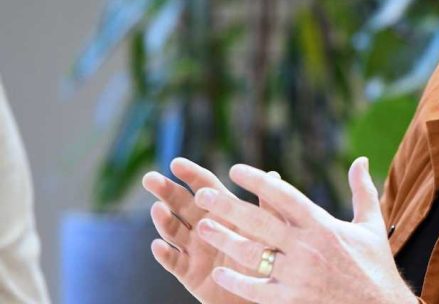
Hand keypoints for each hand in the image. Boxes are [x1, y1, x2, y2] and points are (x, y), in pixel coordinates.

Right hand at [143, 158, 268, 303]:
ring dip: (164, 220)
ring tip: (157, 209)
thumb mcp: (270, 231)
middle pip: (181, 205)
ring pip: (174, 231)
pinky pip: (174, 262)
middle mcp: (205, 226)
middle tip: (150, 179)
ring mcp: (195, 249)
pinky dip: (164, 254)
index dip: (190, 175)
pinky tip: (158, 245)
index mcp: (224, 211)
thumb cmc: (269, 258)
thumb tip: (272, 173)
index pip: (204, 187)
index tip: (176, 163)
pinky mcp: (189, 273)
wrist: (263, 293)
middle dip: (166, 191)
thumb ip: (268, 205)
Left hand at [192, 157, 416, 303]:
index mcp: (323, 225)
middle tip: (203, 195)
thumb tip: (361, 159)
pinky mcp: (293, 299)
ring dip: (225, 240)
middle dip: (228, 207)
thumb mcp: (371, 225)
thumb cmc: (375, 265)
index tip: (236, 170)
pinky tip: (219, 272)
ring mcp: (299, 275)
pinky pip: (258, 289)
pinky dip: (237, 281)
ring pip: (253, 254)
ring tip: (202, 228)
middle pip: (260, 222)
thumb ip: (362, 190)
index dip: (259, 182)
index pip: (285, 197)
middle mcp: (308, 247)